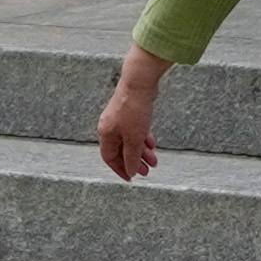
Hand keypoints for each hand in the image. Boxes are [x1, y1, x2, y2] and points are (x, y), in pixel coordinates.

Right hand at [91, 51, 164, 183]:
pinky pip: (135, 130)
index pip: (109, 157)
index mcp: (106, 133)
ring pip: (130, 140)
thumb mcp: (134, 138)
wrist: (140, 82)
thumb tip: (131, 171)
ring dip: (142, 151)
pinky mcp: (130, 111)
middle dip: (134, 161)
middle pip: (121, 150)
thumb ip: (132, 157)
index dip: (120, 169)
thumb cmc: (134, 109)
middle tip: (146, 171)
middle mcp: (110, 126)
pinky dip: (143, 138)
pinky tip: (152, 143)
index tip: (131, 177)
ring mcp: (120, 118)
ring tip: (154, 160)